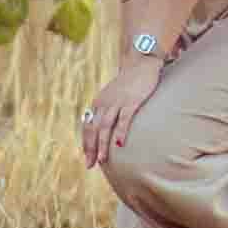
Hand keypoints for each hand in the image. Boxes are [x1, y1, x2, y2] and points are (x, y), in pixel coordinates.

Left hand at [79, 57, 159, 179]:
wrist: (141, 63)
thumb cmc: (129, 83)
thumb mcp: (113, 96)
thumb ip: (108, 110)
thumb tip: (107, 130)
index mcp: (98, 103)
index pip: (87, 126)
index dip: (86, 143)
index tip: (87, 158)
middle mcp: (104, 103)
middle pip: (93, 128)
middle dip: (91, 148)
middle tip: (91, 164)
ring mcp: (117, 102)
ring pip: (105, 126)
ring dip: (102, 144)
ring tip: (102, 159)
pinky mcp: (131, 101)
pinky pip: (124, 119)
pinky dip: (120, 132)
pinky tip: (120, 144)